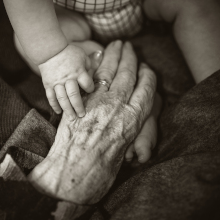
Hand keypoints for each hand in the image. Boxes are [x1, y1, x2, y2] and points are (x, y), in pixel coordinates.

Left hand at [28, 41, 157, 204]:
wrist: (73, 175)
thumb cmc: (100, 171)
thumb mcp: (122, 151)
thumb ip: (126, 131)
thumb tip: (126, 122)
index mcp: (134, 120)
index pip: (146, 89)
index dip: (147, 75)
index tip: (146, 67)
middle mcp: (119, 107)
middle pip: (128, 75)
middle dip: (129, 57)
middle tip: (129, 45)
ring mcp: (98, 102)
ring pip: (109, 72)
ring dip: (113, 55)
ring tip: (116, 44)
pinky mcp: (80, 101)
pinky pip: (90, 78)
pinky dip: (94, 65)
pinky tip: (97, 57)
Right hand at [39, 45, 94, 119]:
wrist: (50, 50)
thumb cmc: (69, 53)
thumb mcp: (83, 56)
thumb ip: (90, 67)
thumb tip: (95, 76)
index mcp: (79, 72)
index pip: (87, 84)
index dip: (90, 89)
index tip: (90, 91)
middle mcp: (68, 79)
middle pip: (74, 95)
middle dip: (78, 106)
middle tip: (82, 115)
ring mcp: (57, 83)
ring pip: (62, 98)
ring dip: (67, 109)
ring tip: (71, 118)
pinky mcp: (48, 85)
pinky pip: (51, 97)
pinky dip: (54, 105)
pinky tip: (58, 112)